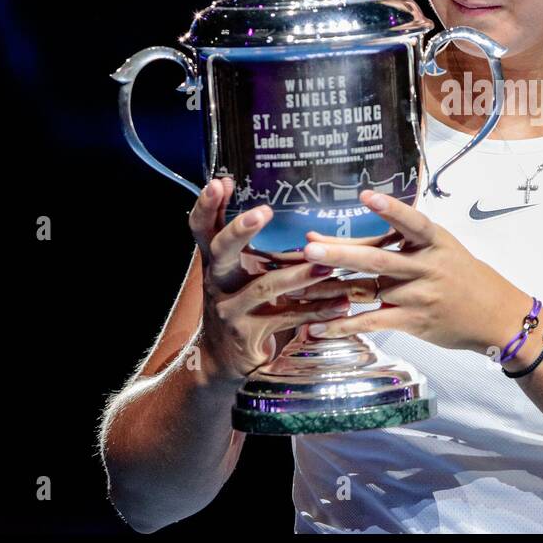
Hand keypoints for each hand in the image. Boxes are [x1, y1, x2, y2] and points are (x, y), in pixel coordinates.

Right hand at [187, 177, 353, 384]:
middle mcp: (217, 281)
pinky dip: (316, 311)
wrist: (224, 359)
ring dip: (299, 275)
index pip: (202, 228)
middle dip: (241, 230)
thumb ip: (252, 243)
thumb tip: (272, 197)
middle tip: (263, 211)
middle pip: (221, 250)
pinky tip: (340, 305)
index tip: (220, 183)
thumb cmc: (241, 302)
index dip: (206, 205)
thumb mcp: (240, 271)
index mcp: (216, 261)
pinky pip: (287, 318)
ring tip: (328, 266)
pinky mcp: (249, 334)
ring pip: (264, 287)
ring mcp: (230, 309)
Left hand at [297, 189, 531, 355]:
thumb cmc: (463, 275)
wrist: (495, 315)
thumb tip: (360, 231)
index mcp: (435, 241)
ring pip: (370, 290)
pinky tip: (318, 326)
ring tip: (300, 285)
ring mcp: (420, 296)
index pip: (412, 222)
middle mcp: (427, 266)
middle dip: (342, 252)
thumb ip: (404, 241)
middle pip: (379, 258)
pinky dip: (343, 324)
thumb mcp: (442, 248)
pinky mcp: (413, 321)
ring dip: (332, 288)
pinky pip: (373, 321)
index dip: (390, 208)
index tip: (365, 195)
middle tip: (310, 246)